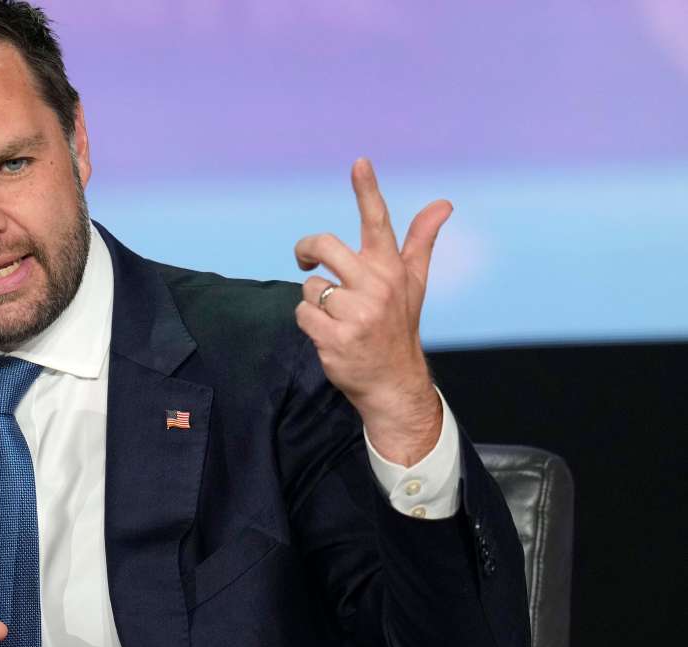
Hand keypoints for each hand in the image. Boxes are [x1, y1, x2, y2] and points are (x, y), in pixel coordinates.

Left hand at [293, 158, 449, 465]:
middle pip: (324, 246)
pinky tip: (329, 334)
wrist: (393, 383)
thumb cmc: (398, 326)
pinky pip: (302, 313)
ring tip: (338, 318)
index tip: (359, 162)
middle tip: (306, 260)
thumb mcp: (413, 283)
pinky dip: (309, 323)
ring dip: (315, 301)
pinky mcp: (336, 338)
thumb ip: (420, 241)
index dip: (367, 190)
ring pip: (310, 286)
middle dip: (307, 250)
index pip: (379, 222)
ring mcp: (357, 314)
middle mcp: (377, 287)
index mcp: (391, 270)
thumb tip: (444, 203)